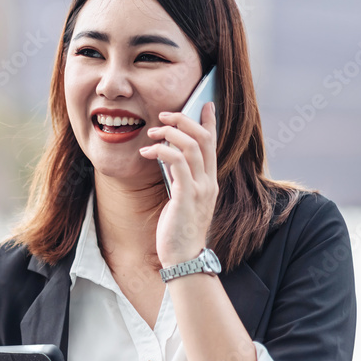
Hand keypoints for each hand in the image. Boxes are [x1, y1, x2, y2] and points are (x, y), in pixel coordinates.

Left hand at [138, 101, 218, 265]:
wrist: (184, 257)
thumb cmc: (179, 231)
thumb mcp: (183, 200)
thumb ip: (181, 180)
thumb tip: (169, 160)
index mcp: (209, 182)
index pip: (213, 144)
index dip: (210, 122)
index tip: (205, 104)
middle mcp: (209, 182)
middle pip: (203, 139)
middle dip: (184, 120)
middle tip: (164, 115)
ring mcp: (200, 189)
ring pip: (191, 146)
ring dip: (170, 133)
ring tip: (152, 132)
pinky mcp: (186, 196)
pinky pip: (176, 163)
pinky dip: (162, 151)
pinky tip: (147, 152)